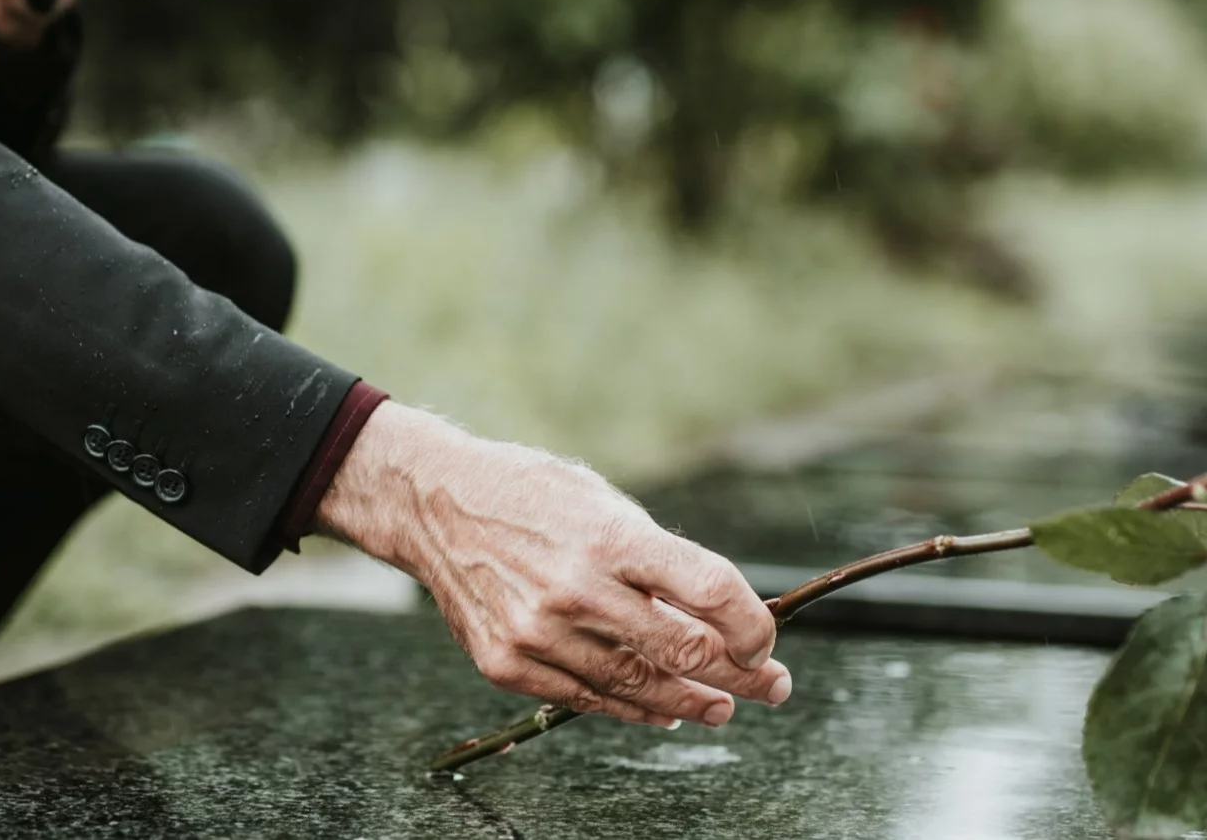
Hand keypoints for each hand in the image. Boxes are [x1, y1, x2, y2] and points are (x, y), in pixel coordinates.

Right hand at [317, 404, 791, 728]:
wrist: (435, 506)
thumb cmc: (533, 497)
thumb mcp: (604, 504)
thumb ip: (659, 562)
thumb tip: (720, 619)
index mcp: (610, 535)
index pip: (709, 589)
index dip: (752, 624)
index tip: (768, 641)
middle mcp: (575, 587)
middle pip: (683, 649)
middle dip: (741, 674)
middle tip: (771, 686)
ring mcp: (538, 632)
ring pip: (638, 686)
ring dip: (692, 702)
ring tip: (722, 706)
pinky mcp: (508, 663)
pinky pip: (587, 699)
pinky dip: (633, 709)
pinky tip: (662, 710)